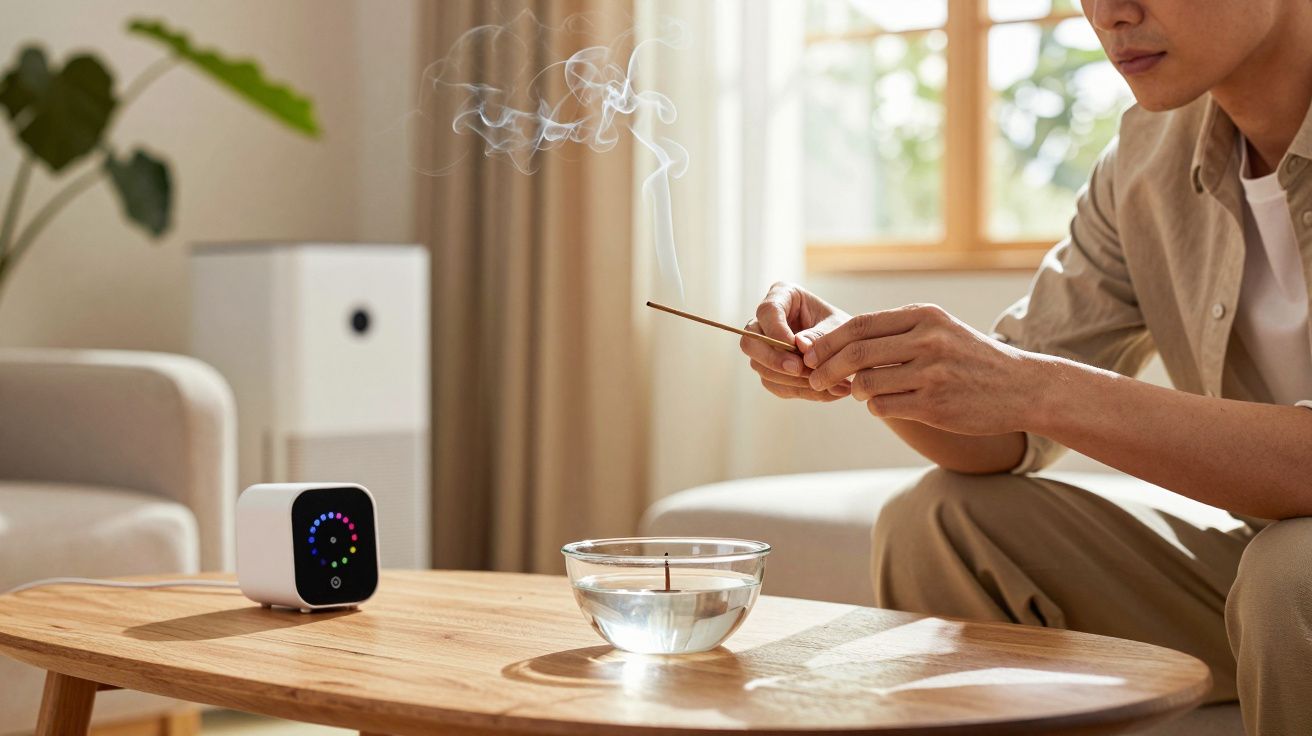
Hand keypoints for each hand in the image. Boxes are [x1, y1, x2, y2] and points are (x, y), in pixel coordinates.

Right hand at [740, 282, 851, 401]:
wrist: (851, 350)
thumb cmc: (845, 330)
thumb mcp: (839, 327)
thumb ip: (820, 335)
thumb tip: (799, 347)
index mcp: (783, 296)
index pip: (768, 312)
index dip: (777, 332)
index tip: (797, 348)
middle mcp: (766, 321)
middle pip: (751, 342)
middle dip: (774, 360)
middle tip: (800, 370)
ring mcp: (764, 347)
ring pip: (760, 367)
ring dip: (790, 379)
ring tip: (825, 385)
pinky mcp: (770, 369)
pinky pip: (773, 384)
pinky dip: (798, 391)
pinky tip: (825, 392)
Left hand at [804, 303, 1039, 434]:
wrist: (1022, 387)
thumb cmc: (971, 358)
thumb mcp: (939, 330)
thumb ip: (896, 332)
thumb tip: (837, 342)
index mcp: (924, 316)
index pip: (859, 325)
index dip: (827, 342)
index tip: (809, 354)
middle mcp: (928, 341)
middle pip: (855, 354)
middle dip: (825, 368)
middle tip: (814, 380)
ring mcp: (932, 374)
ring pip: (865, 383)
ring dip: (854, 391)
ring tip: (861, 392)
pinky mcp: (935, 405)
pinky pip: (884, 407)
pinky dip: (876, 408)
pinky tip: (885, 404)